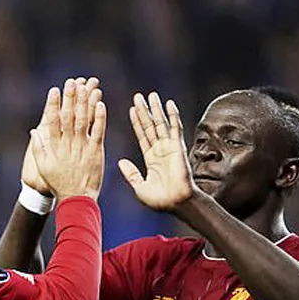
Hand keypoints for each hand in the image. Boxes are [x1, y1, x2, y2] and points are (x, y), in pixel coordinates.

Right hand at [30, 79, 106, 200]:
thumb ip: (39, 148)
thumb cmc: (59, 183)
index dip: (53, 105)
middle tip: (71, 82)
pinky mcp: (96, 151)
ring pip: (84, 120)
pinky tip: (101, 104)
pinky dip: (100, 117)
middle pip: (69, 117)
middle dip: (70, 98)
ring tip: (86, 87)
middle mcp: (68, 144)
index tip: (54, 90)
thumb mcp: (44, 166)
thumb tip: (34, 131)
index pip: (52, 121)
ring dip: (85, 103)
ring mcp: (82, 147)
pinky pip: (98, 131)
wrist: (76, 198)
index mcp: (55, 146)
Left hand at [118, 92, 196, 211]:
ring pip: (161, 124)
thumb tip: (120, 162)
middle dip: (144, 111)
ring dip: (156, 109)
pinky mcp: (177, 147)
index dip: (136, 122)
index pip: (142, 136)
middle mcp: (160, 150)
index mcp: (151, 159)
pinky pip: (175, 128)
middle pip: (150, 126)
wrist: (177, 203)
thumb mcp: (139, 187)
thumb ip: (131, 174)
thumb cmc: (160, 200)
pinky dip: (172, 116)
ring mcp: (169, 147)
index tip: (131, 110)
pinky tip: (169, 104)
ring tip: (151, 95)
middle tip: (137, 96)